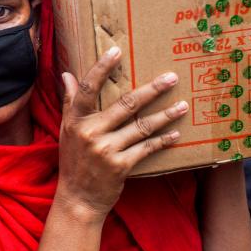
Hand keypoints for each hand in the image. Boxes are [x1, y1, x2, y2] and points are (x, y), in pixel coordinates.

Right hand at [56, 46, 187, 220]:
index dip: (101, 69)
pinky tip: (175, 133)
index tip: (116, 51)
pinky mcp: (121, 166)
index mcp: (76, 121)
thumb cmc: (73, 161)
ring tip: (183, 105)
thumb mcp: (66, 130)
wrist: (78, 199)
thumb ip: (70, 103)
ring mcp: (106, 150)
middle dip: (152, 90)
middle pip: (126, 105)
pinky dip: (162, 140)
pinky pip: (146, 148)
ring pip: (141, 126)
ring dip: (165, 115)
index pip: (88, 89)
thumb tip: (67, 75)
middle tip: (171, 77)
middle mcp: (90, 133)